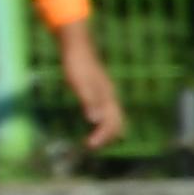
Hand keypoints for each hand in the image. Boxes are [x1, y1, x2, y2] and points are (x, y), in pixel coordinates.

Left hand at [59, 21, 125, 151]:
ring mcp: (106, 93)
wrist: (77, 47)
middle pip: (116, 122)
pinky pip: (107, 110)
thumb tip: (95, 121)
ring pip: (114, 116)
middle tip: (90, 147)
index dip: (101, 136)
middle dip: (106, 137)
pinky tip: (94, 122)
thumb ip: (88, 101)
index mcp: (107, 97)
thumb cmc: (77, 65)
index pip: (111, 123)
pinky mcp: (100, 90)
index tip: (89, 146)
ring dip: (106, 130)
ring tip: (94, 140)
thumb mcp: (80, 84)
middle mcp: (110, 96)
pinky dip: (103, 121)